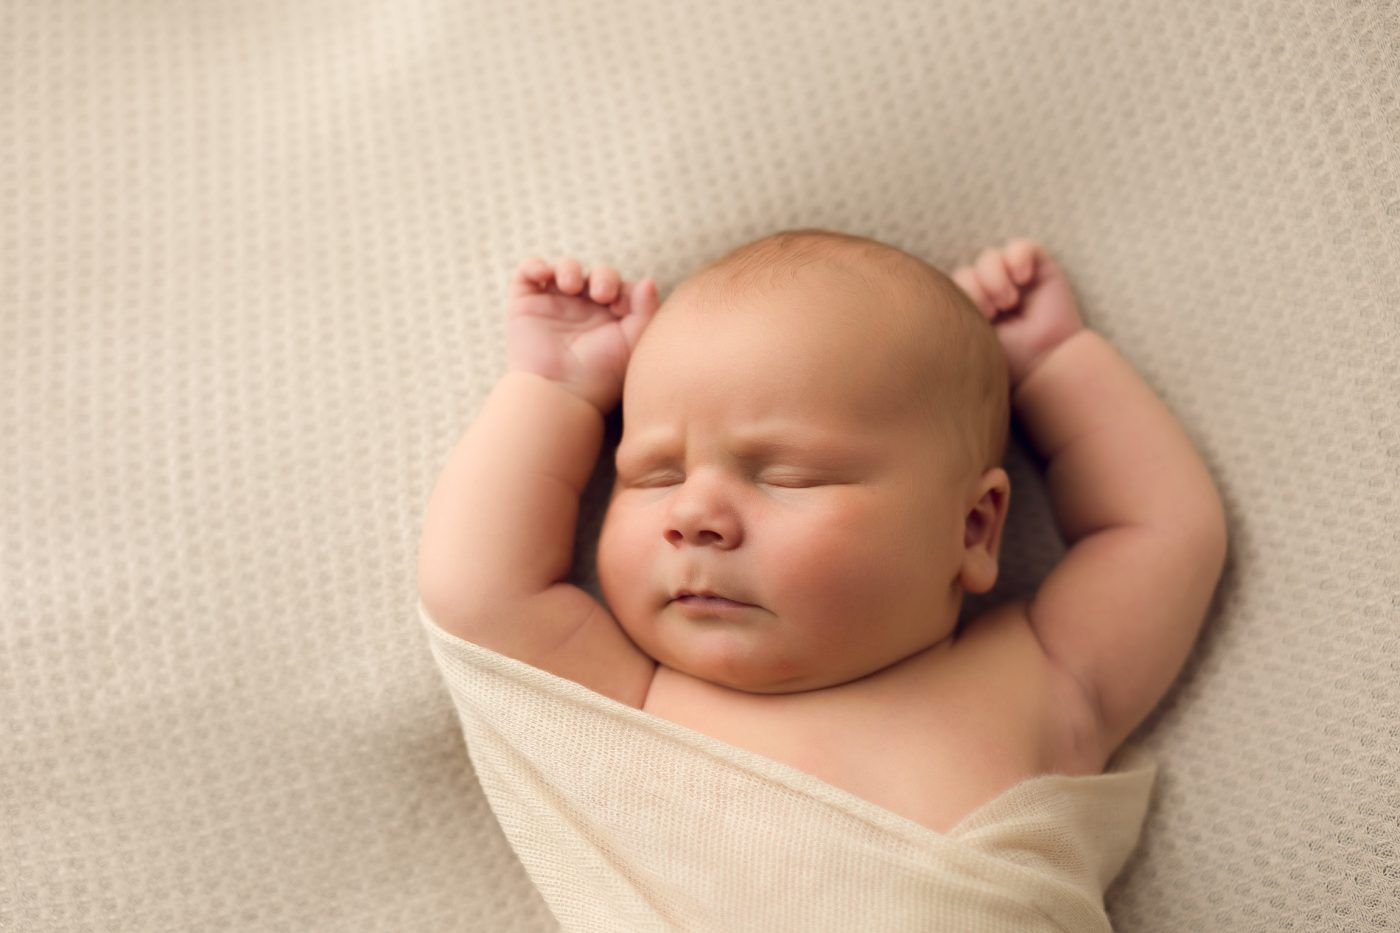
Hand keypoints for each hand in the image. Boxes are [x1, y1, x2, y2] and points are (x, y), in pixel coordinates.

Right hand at [505, 256, 660, 412]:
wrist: (559, 391)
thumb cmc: (599, 374)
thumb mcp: (632, 344)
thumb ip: (645, 311)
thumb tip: (648, 280)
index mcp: (609, 318)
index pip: (620, 286)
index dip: (622, 287)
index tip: (620, 306)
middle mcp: (583, 309)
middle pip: (596, 273)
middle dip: (603, 276)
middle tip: (601, 295)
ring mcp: (554, 305)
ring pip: (565, 267)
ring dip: (570, 268)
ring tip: (571, 286)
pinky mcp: (526, 304)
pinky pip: (527, 272)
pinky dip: (535, 265)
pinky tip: (546, 274)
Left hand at [952, 239, 1084, 386]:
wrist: (1043, 362)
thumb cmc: (1008, 358)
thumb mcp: (972, 337)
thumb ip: (953, 313)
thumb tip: (930, 292)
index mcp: (971, 309)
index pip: (951, 288)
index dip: (962, 297)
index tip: (977, 321)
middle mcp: (991, 292)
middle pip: (967, 271)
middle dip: (976, 290)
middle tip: (993, 312)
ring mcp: (1014, 278)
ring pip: (990, 257)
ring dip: (994, 278)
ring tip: (1009, 302)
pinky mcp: (1040, 268)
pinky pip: (1021, 246)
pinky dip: (1019, 258)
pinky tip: (1023, 279)